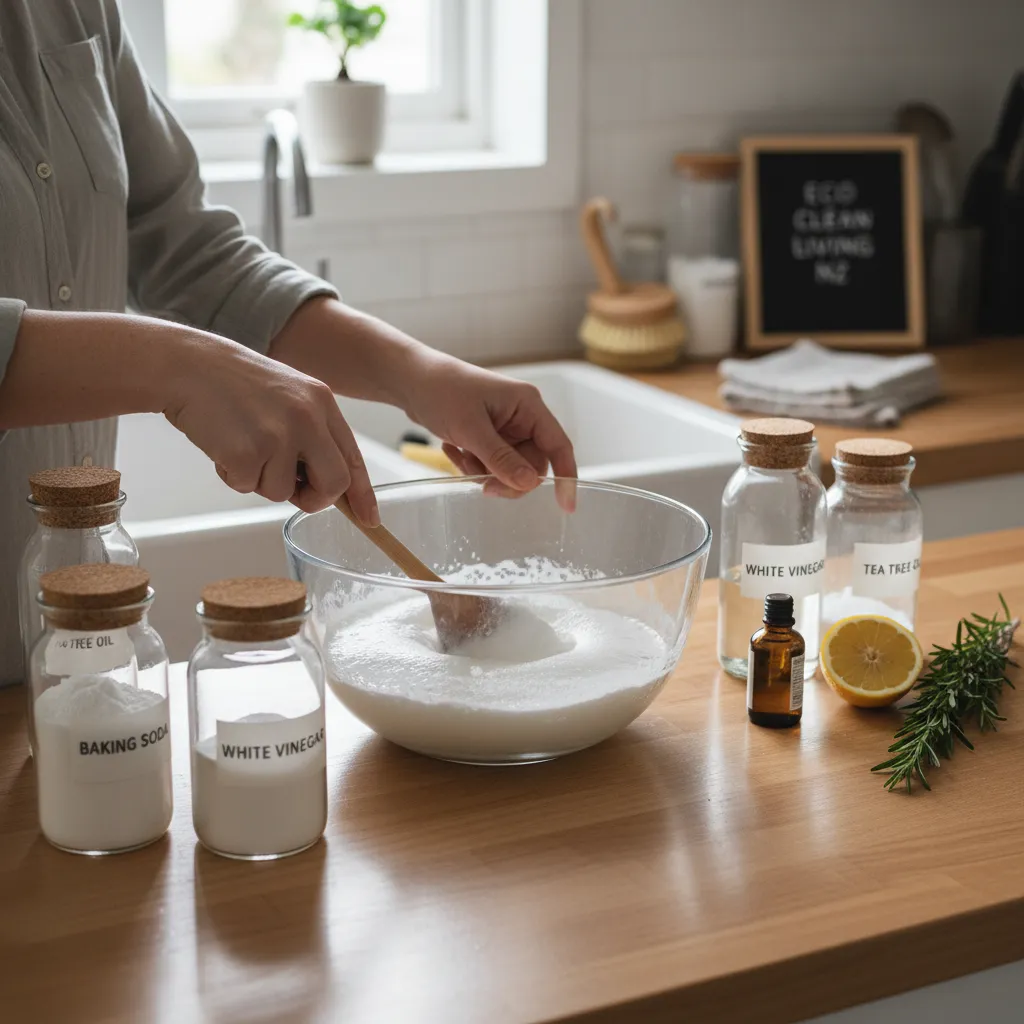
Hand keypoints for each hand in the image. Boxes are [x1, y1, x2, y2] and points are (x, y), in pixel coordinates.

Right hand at [163, 333, 378, 522]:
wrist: (187, 365)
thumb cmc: (234, 384)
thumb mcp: (289, 396)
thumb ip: (312, 434)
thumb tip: (327, 483)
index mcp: (322, 403)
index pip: (353, 458)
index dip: (362, 494)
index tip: (369, 519)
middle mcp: (307, 418)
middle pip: (333, 484)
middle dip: (314, 499)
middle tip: (294, 491)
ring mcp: (279, 435)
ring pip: (282, 492)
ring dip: (259, 480)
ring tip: (241, 444)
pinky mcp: (247, 452)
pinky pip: (247, 487)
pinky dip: (232, 476)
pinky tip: (222, 444)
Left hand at [401, 353, 577, 509]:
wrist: (410, 380)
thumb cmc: (442, 392)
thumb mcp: (471, 429)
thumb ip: (501, 459)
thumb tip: (529, 484)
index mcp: (528, 406)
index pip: (559, 446)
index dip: (566, 477)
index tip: (566, 506)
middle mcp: (522, 417)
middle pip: (532, 465)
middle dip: (507, 478)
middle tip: (482, 484)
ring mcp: (505, 428)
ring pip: (509, 469)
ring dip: (484, 472)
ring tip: (459, 455)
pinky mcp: (489, 436)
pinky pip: (491, 464)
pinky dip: (472, 465)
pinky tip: (452, 450)